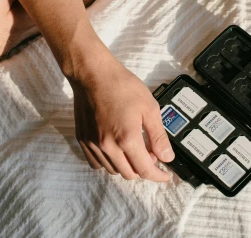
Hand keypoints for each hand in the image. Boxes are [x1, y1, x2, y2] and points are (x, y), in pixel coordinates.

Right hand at [67, 46, 173, 180]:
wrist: (93, 74)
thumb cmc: (122, 86)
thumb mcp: (150, 107)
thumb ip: (159, 136)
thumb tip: (167, 157)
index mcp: (127, 139)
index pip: (145, 170)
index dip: (158, 176)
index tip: (166, 175)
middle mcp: (108, 146)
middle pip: (129, 174)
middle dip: (144, 170)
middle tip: (151, 155)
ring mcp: (93, 144)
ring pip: (113, 170)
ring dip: (126, 167)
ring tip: (133, 150)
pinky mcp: (83, 139)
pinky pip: (96, 163)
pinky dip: (108, 163)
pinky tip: (115, 150)